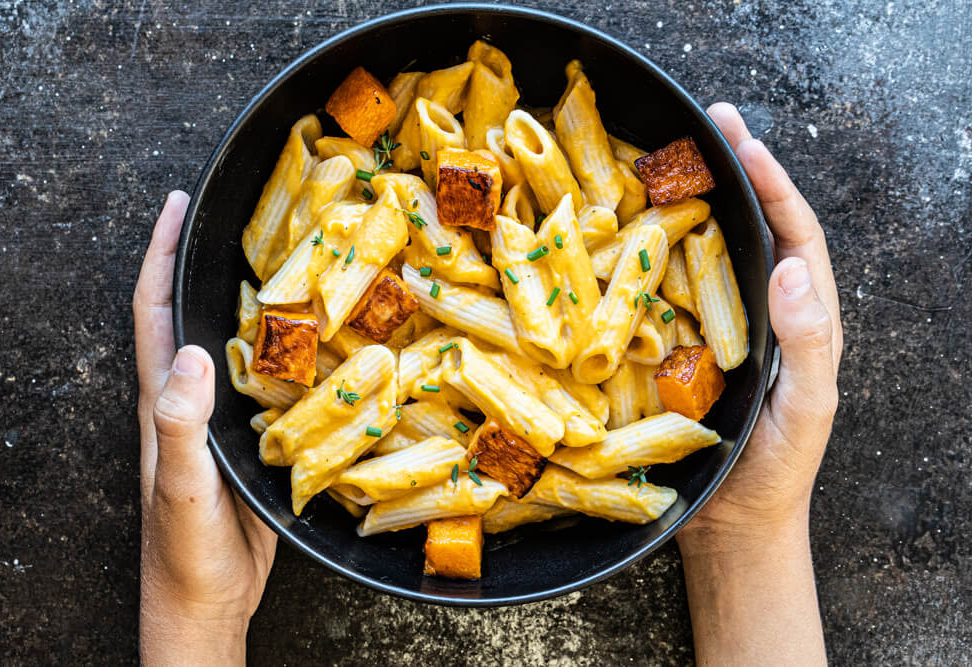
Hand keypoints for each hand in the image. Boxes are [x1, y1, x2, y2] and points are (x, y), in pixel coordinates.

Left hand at [133, 191, 276, 664]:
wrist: (207, 600)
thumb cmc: (185, 551)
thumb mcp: (182, 487)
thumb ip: (181, 424)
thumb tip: (195, 353)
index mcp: (162, 400)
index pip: (152, 311)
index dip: (160, 255)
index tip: (178, 206)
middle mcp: (187, 399)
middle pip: (188, 314)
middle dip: (201, 261)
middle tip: (240, 220)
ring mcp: (217, 419)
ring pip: (229, 343)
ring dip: (246, 301)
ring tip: (287, 263)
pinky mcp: (248, 440)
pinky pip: (264, 380)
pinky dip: (282, 350)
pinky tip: (315, 341)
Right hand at [678, 103, 842, 551]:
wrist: (728, 521)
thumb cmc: (776, 469)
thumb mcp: (806, 408)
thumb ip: (808, 342)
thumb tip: (789, 270)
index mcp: (799, 315)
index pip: (794, 232)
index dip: (771, 182)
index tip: (741, 140)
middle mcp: (756, 311)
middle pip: (748, 227)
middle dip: (730, 172)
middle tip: (702, 122)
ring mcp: (713, 328)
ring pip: (701, 253)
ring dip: (684, 204)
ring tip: (660, 159)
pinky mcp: (674, 348)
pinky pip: (660, 293)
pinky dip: (644, 257)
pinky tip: (619, 234)